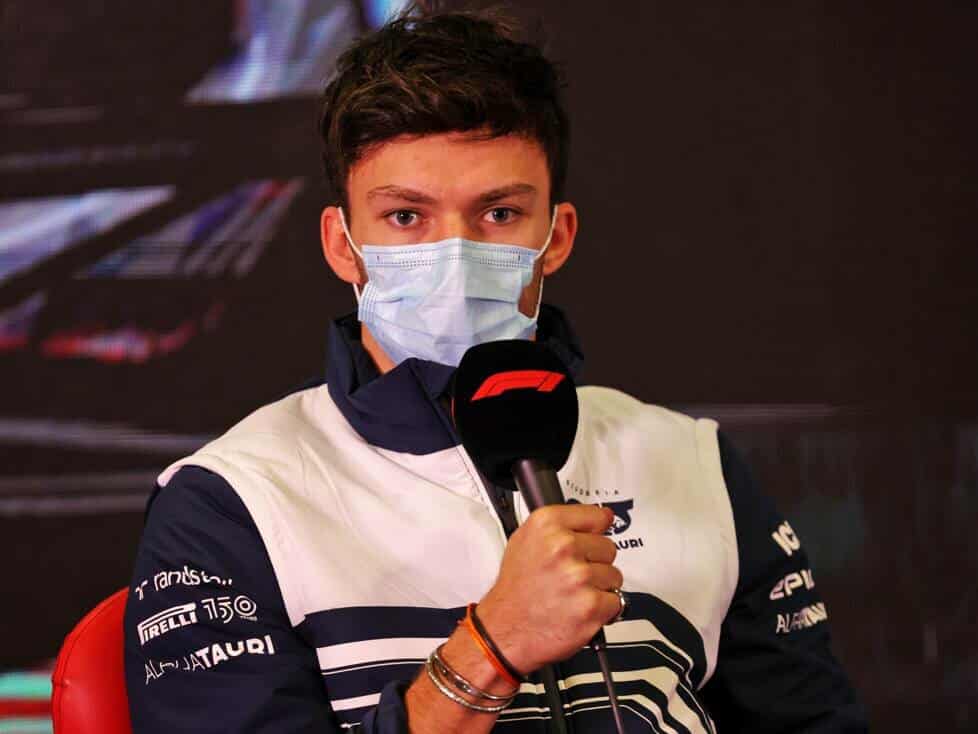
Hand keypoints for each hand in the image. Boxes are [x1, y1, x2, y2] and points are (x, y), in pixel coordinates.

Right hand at [475, 503, 622, 674]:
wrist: (505, 630)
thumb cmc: (515, 590)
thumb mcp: (524, 541)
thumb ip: (559, 526)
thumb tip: (597, 518)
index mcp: (546, 524)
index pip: (597, 516)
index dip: (596, 531)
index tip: (593, 536)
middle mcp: (562, 546)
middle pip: (608, 547)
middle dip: (595, 562)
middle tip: (571, 576)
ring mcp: (578, 576)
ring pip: (614, 575)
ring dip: (599, 587)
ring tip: (571, 594)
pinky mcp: (591, 604)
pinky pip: (616, 601)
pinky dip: (602, 609)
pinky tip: (578, 608)